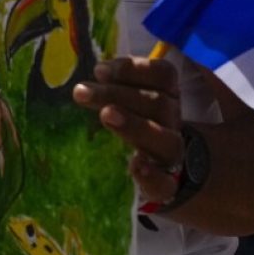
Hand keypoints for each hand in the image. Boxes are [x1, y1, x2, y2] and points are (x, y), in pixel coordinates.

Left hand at [73, 57, 184, 208]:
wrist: (163, 166)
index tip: (99, 70)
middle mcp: (172, 121)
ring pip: (166, 140)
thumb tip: (98, 71)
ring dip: (135, 125)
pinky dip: (152, 176)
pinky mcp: (166, 186)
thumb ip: (117, 83)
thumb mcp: (130, 97)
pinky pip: (166, 183)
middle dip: (117, 94)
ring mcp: (171, 154)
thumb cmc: (138, 120)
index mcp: (167, 94)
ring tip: (105, 115)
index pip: (164, 74)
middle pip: (158, 103)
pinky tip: (135, 167)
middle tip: (81, 91)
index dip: (134, 69)